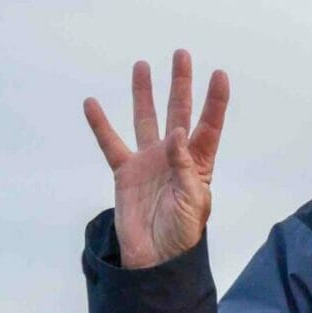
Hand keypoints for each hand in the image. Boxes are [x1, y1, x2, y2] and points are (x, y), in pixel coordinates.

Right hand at [83, 50, 230, 269]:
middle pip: (178, 112)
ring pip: (145, 119)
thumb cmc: (182, 233)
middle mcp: (174, 156)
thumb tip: (178, 133)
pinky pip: (110, 143)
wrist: (155, 258)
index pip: (209, 126)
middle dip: (180, 84)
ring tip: (142, 66)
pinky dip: (100, 124)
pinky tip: (92, 103)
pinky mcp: (125, 172)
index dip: (215, 101)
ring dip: (144, 94)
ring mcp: (148, 161)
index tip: (219, 74)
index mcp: (198, 163)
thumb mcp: (193, 202)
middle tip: (181, 55)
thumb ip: (186, 168)